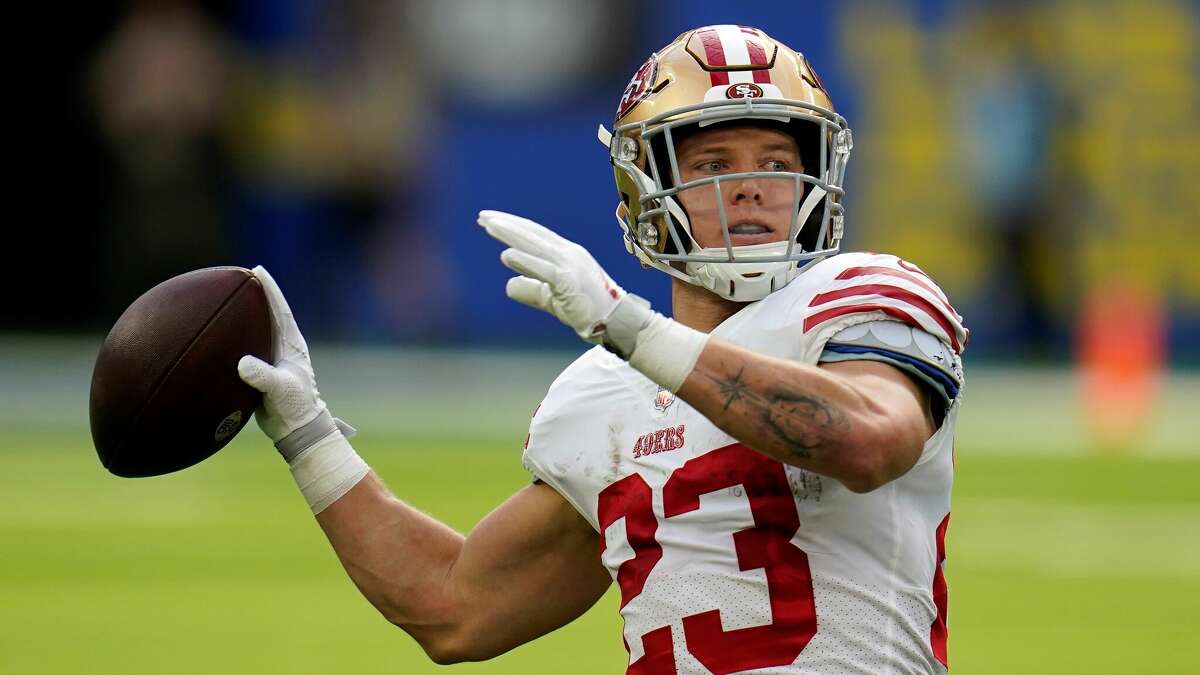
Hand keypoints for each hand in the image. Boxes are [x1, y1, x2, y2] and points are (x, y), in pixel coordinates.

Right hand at [237, 266, 350, 459]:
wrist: (296, 428)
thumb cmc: (295, 407)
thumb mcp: (280, 389)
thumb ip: (263, 376)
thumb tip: (242, 363)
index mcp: (292, 345)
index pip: (280, 310)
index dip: (269, 290)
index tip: (257, 271)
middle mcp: (284, 347)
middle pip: (269, 314)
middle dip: (256, 295)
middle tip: (240, 276)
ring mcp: (273, 358)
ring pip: (257, 330)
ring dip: (246, 315)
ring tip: (229, 299)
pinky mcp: (262, 371)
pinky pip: (247, 348)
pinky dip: (236, 338)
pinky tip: (221, 335)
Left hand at [478, 210, 642, 348]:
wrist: (615, 323)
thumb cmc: (586, 309)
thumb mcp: (552, 297)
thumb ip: (532, 289)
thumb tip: (508, 285)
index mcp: (566, 254)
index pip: (535, 234)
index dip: (512, 226)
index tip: (490, 221)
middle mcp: (569, 253)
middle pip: (532, 233)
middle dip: (506, 224)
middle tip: (483, 216)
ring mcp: (571, 265)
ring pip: (535, 245)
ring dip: (511, 234)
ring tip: (489, 226)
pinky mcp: (570, 281)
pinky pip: (544, 269)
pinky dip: (525, 260)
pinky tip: (506, 254)